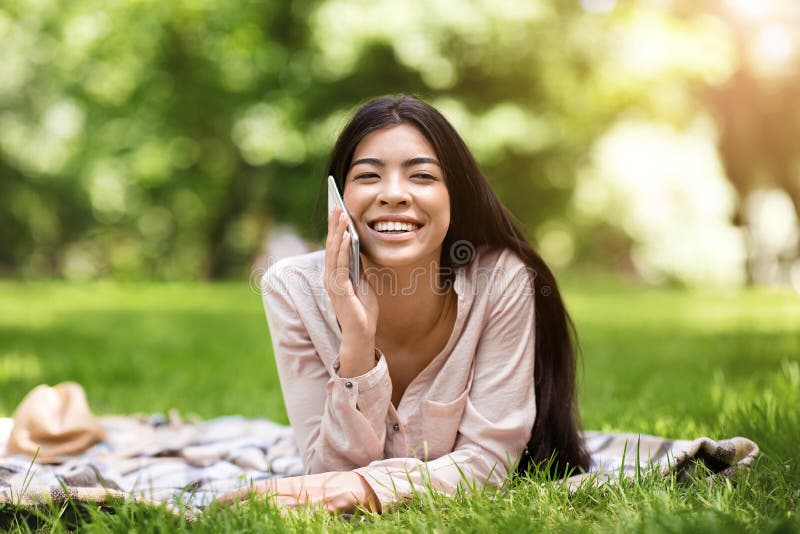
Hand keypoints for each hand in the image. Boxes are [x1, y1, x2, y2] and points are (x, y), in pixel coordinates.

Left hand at [215, 472, 380, 513]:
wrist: (358, 487)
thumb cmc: (329, 488)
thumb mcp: (304, 487)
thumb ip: (285, 494)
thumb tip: (260, 500)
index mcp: (291, 484)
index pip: (258, 490)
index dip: (236, 497)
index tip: (216, 504)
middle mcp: (295, 493)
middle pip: (260, 502)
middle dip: (236, 510)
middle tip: (214, 517)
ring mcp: (306, 505)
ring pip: (274, 513)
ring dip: (254, 520)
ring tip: (233, 526)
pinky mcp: (319, 514)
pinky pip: (296, 522)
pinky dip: (281, 525)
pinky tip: (269, 527)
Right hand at [324, 206, 379, 371]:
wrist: (362, 333)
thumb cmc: (362, 309)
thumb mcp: (362, 281)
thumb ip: (356, 265)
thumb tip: (357, 246)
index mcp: (334, 274)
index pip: (333, 246)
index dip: (335, 228)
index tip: (338, 210)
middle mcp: (329, 276)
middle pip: (331, 245)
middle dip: (334, 225)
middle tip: (337, 205)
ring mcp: (332, 283)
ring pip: (333, 252)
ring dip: (337, 232)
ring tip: (342, 215)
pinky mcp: (338, 289)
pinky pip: (340, 265)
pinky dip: (342, 249)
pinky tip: (347, 237)